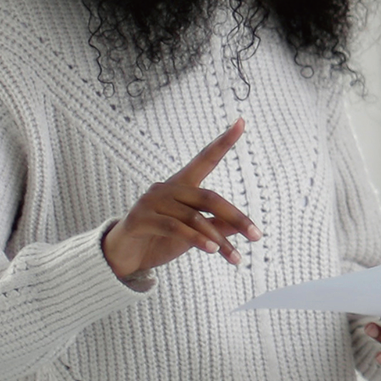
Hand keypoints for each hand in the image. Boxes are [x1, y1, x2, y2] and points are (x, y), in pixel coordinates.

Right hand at [103, 120, 258, 280]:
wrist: (123, 258)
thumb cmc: (160, 241)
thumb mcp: (195, 235)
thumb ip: (217, 227)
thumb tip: (245, 226)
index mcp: (181, 186)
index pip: (205, 159)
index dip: (223, 141)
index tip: (241, 122)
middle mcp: (166, 188)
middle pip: (209, 198)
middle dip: (236, 217)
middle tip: (257, 235)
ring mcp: (151, 202)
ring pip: (194, 218)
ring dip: (218, 240)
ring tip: (236, 258)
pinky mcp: (140, 219)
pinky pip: (175, 228)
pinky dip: (196, 239)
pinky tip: (212, 250)